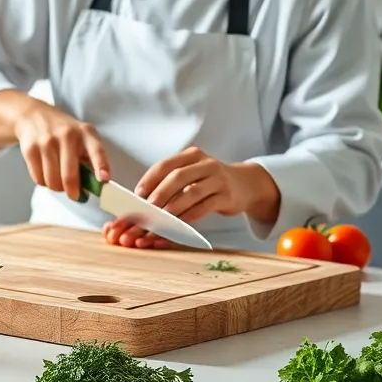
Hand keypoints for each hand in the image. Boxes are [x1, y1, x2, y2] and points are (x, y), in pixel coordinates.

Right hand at [12, 103, 110, 200]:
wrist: (33, 116)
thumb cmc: (63, 131)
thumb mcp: (81, 136)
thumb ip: (89, 158)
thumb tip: (94, 186)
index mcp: (85, 133)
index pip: (96, 150)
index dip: (101, 166)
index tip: (104, 180)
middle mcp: (67, 135)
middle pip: (69, 176)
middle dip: (73, 192)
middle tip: (74, 195)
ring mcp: (47, 142)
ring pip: (52, 181)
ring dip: (56, 187)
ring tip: (58, 180)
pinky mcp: (30, 149)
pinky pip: (38, 178)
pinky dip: (43, 182)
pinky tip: (46, 172)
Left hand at [101, 147, 280, 249]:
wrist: (245, 185)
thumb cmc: (209, 181)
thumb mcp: (193, 174)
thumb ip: (171, 183)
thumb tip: (141, 201)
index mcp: (191, 155)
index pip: (165, 165)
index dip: (149, 180)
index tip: (137, 195)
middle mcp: (205, 164)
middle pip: (177, 177)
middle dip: (159, 194)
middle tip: (146, 209)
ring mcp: (218, 179)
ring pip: (191, 193)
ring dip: (173, 208)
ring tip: (159, 220)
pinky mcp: (227, 196)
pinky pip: (204, 207)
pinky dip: (189, 217)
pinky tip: (178, 226)